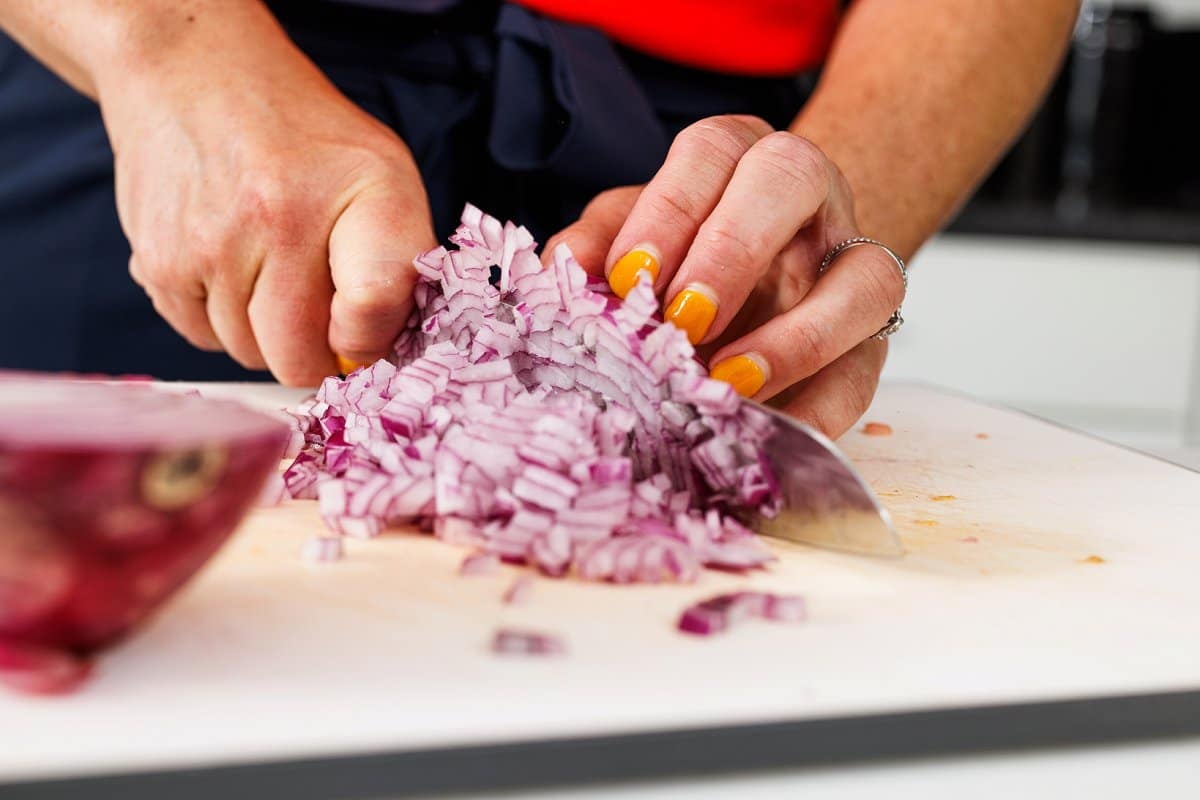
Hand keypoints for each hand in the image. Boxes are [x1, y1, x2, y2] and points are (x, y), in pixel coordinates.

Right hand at [97, 4, 434, 384]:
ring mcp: (210, 245)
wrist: (195, 73)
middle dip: (315, 352)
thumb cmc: (306, 141)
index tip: (361, 327)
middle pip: (299, 358)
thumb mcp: (384, 176)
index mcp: (357, 194)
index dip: (372, 338)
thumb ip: (399, 265)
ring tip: (269, 269)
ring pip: (249, 354)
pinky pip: (202, 338)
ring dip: (264, 334)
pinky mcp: (157, 262)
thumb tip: (374, 353)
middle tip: (318, 312)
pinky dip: (219, 321)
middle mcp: (279, 220)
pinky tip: (228, 268)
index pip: (373, 303)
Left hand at [546, 115, 905, 437]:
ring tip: (730, 383)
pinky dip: (819, 409)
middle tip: (682, 320)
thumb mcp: (631, 237)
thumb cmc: (683, 257)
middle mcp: (807, 196)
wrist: (755, 289)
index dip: (669, 211)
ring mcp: (851, 265)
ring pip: (866, 278)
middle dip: (733, 250)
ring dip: (796, 337)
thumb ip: (599, 243)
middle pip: (792, 180)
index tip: (628, 277)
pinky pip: (864, 371)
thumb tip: (563, 269)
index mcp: (738, 157)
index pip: (712, 151)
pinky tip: (767, 432)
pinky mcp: (870, 341)